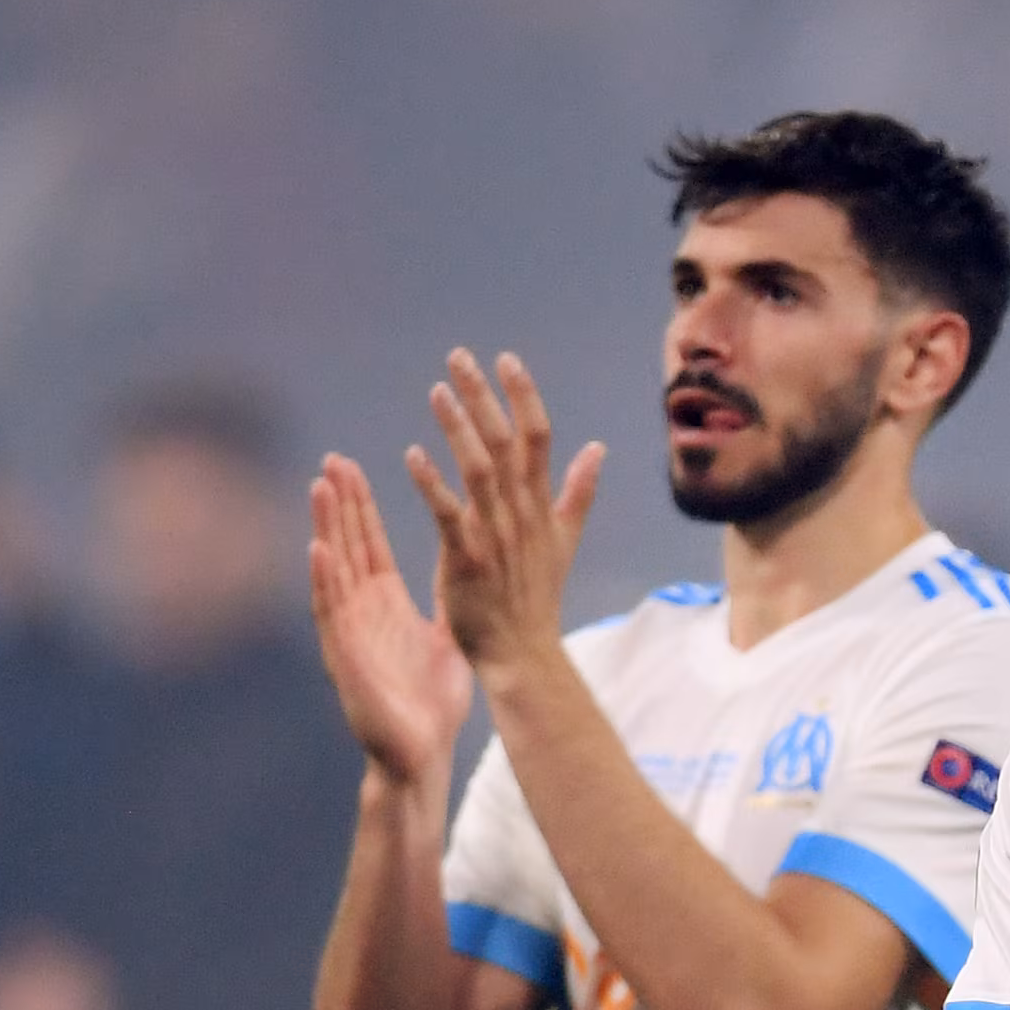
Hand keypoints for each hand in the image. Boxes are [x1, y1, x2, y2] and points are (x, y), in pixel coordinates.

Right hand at [311, 453, 472, 787]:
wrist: (422, 754)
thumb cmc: (431, 701)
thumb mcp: (442, 636)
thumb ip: (443, 600)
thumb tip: (462, 566)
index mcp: (384, 604)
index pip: (367, 543)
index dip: (358, 505)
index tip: (349, 466)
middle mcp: (360, 612)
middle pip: (346, 546)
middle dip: (338, 503)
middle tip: (331, 459)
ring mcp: (348, 633)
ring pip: (333, 571)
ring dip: (325, 529)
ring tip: (320, 488)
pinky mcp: (345, 659)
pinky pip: (331, 615)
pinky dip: (324, 581)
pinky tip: (318, 551)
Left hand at [402, 349, 606, 678]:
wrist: (523, 652)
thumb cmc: (537, 597)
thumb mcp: (565, 539)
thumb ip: (579, 490)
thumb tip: (597, 447)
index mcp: (542, 505)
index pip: (538, 437)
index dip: (523, 395)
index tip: (506, 359)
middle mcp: (522, 513)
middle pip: (506, 442)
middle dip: (483, 396)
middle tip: (458, 357)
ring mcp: (496, 535)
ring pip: (480, 470)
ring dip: (458, 429)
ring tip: (437, 392)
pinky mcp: (467, 559)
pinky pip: (449, 515)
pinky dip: (432, 484)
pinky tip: (412, 455)